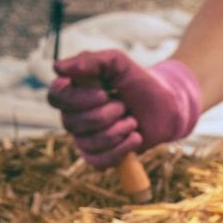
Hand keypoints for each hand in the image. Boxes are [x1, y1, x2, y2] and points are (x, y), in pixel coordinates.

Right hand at [47, 50, 201, 168]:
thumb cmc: (139, 82)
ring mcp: (86, 137)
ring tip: (133, 120)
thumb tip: (57, 68)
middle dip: (104, 115)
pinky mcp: (100, 156)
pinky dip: (121, 150)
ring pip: (87, 142)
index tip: (102, 93)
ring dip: (117, 131)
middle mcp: (74, 115)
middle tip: (123, 105)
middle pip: (72, 122)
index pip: (56, 98)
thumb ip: (90, 60)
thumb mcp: (118, 63)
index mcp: (73, 91)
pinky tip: (136, 138)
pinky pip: (98, 161)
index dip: (75, 99)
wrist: (166, 108)